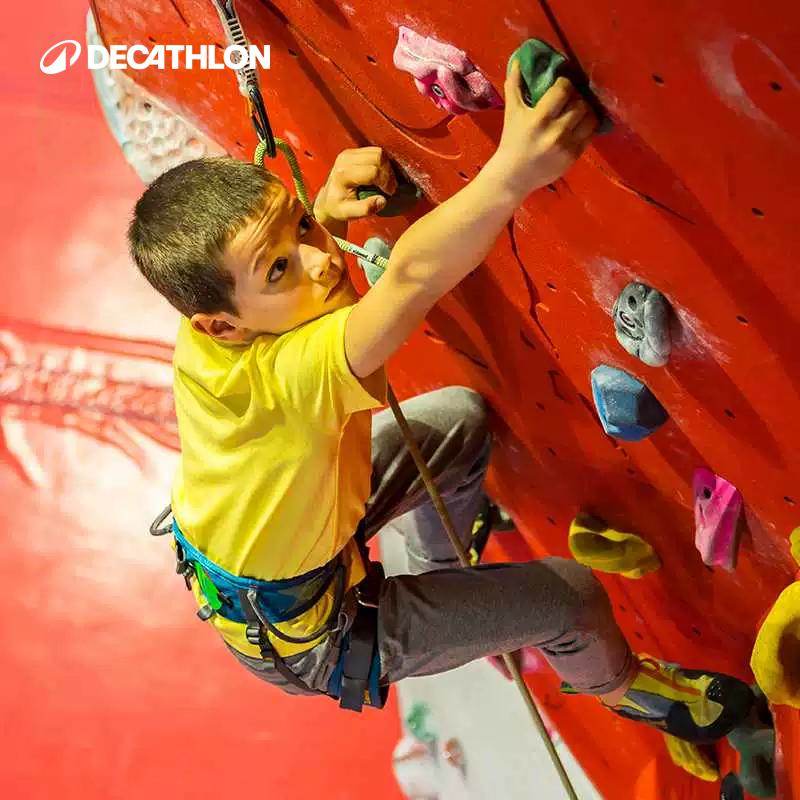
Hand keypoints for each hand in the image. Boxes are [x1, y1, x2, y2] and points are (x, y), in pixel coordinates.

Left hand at [313, 147, 397, 226]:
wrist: (327, 199)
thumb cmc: (337, 206)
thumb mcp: (349, 213)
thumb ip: (366, 209)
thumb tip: (382, 201)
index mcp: (344, 175)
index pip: (373, 172)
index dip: (385, 182)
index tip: (389, 192)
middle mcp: (345, 160)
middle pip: (378, 158)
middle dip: (388, 173)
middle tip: (389, 187)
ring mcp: (349, 154)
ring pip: (378, 152)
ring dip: (386, 166)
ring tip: (385, 181)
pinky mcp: (353, 152)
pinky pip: (374, 151)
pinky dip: (381, 162)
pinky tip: (380, 174)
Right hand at [492, 63, 596, 196]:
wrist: (514, 176)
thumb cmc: (511, 141)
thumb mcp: (511, 112)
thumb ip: (514, 85)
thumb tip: (518, 60)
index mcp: (539, 118)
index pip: (564, 89)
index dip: (565, 83)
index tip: (561, 86)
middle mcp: (555, 132)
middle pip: (580, 103)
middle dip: (576, 99)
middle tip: (570, 99)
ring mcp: (567, 145)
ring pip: (590, 118)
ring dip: (586, 111)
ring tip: (577, 111)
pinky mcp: (574, 156)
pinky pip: (590, 135)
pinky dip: (587, 127)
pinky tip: (579, 125)